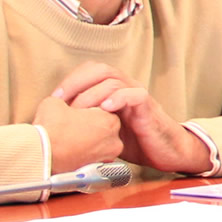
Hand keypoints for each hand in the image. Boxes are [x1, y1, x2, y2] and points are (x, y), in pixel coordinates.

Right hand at [33, 94, 122, 169]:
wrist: (40, 153)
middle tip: (73, 129)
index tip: (77, 116)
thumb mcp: (57, 102)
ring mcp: (106, 158)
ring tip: (69, 142)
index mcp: (110, 121)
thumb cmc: (50, 129)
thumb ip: (68, 101)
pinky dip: (83, 157)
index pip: (104, 113)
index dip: (88, 113)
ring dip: (87, 144)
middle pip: (104, 131)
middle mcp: (114, 141)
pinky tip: (70, 152)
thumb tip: (63, 104)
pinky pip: (92, 160)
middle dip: (90, 129)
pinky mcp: (95, 172)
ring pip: (99, 147)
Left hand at [52, 62, 213, 174]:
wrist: (167, 152)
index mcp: (115, 90)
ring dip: (92, 94)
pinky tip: (104, 110)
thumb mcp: (106, 130)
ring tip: (79, 111)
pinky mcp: (149, 108)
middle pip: (101, 69)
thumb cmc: (137, 142)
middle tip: (60, 100)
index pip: (92, 71)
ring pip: (114, 81)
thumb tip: (58, 126)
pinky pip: (134, 95)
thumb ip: (89, 122)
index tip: (54, 99)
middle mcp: (127, 87)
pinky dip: (118, 98)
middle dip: (77, 82)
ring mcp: (138, 96)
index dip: (71, 80)